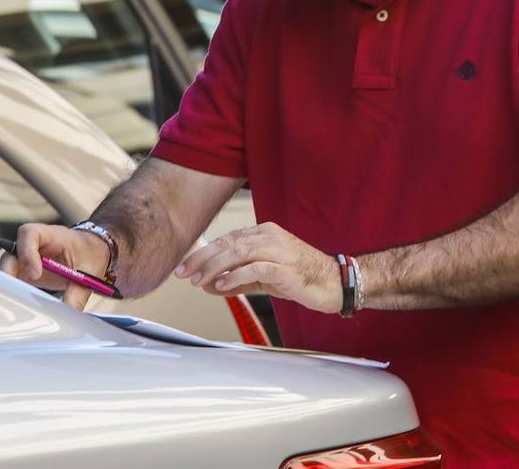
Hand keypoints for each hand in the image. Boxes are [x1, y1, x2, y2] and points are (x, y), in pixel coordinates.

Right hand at [0, 222, 111, 310]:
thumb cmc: (89, 255)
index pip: (29, 234)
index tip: (35, 274)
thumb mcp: (89, 272)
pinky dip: (4, 288)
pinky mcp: (21, 271)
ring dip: (1, 281)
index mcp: (51, 235)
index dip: (27, 251)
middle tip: (14, 292)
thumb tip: (69, 312)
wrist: (90, 252)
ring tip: (8, 299)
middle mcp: (32, 245)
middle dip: (7, 272)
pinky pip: (5, 277)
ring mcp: (23, 258)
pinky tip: (10, 303)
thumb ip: (78, 292)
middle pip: (8, 252)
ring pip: (0, 264)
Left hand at [173, 222, 340, 313]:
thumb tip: (209, 284)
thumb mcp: (263, 278)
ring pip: (239, 252)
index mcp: (264, 233)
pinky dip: (235, 276)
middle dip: (202, 258)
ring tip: (198, 280)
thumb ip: (237, 280)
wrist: (334, 283)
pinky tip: (221, 285)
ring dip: (214, 267)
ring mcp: (279, 250)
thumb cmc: (300, 277)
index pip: (227, 238)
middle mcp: (270, 236)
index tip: (185, 265)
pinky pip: (256, 268)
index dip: (204, 252)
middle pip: (229, 243)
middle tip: (183, 272)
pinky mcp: (286, 267)